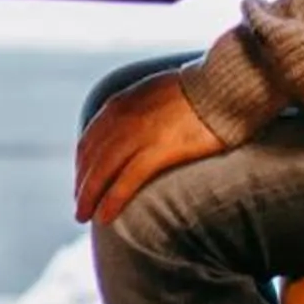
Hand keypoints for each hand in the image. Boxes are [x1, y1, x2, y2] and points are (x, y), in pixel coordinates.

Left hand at [75, 69, 226, 223]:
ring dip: (89, 196)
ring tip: (84, 216)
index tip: (81, 181)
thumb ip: (140, 108)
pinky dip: (112, 200)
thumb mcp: (157, 91)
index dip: (82, 164)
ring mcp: (140, 134)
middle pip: (91, 158)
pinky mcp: (159, 151)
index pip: (91, 139)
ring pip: (102, 171)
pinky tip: (105, 216)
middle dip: (82, 185)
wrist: (224, 87)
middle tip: (79, 207)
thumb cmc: (200, 92)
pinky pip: (126, 181)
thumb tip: (138, 124)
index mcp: (121, 103)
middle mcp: (123, 118)